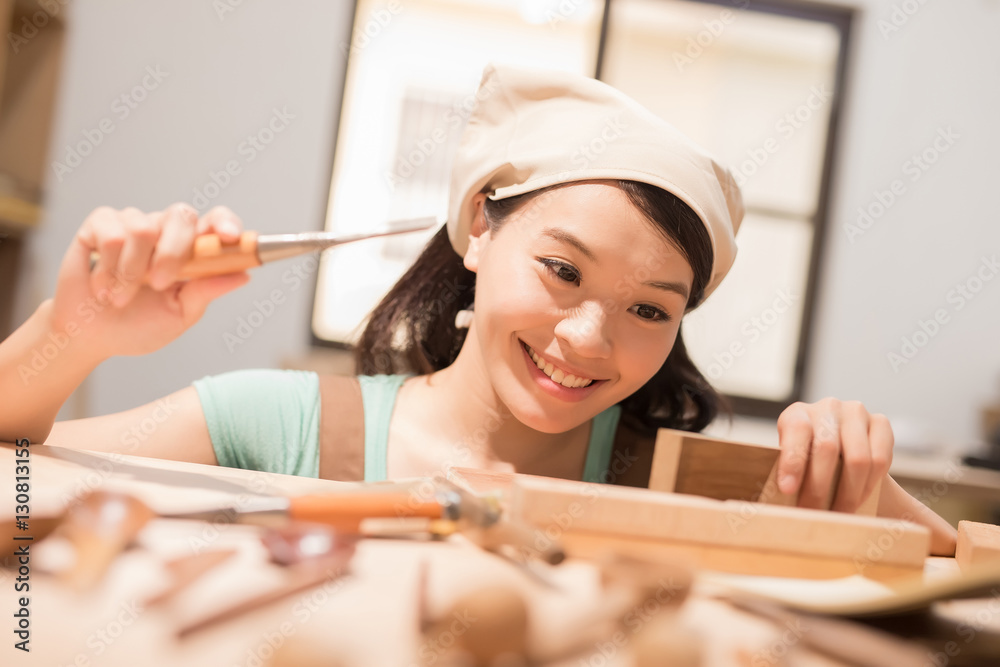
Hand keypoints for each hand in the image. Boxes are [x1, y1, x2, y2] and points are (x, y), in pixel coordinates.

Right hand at [51, 204, 250, 360]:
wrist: (90, 335)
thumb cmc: (137, 325)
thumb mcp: (179, 314)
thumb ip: (206, 291)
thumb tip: (243, 275)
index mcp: (191, 250)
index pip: (215, 221)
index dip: (225, 222)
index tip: (230, 237)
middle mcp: (165, 231)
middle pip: (181, 215)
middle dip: (173, 252)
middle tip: (160, 284)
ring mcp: (133, 223)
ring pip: (143, 229)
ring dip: (131, 273)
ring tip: (121, 296)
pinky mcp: (100, 224)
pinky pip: (112, 234)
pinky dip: (108, 268)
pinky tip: (102, 284)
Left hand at [775, 398, 892, 511]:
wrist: (842, 450)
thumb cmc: (808, 461)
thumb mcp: (793, 462)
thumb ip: (788, 474)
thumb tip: (784, 503)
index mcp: (797, 413)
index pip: (796, 432)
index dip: (792, 462)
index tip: (787, 490)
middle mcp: (827, 407)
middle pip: (827, 449)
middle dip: (818, 488)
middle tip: (812, 514)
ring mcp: (856, 412)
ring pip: (858, 459)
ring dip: (847, 494)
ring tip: (837, 515)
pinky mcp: (881, 422)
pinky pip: (880, 460)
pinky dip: (868, 487)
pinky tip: (857, 502)